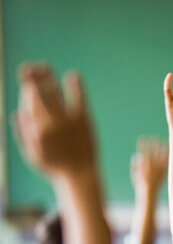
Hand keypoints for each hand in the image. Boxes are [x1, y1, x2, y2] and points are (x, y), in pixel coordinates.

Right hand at [13, 64, 95, 178]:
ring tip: (44, 67)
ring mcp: (69, 122)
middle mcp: (51, 123)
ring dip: (48, 77)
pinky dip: (76, 86)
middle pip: (40, 93)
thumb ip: (23, 134)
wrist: (80, 176)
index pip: (28, 101)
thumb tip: (18, 112)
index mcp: (37, 130)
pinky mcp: (84, 122)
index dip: (27, 88)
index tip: (27, 82)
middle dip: (33, 76)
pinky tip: (73, 75)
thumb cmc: (55, 168)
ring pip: (55, 93)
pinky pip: (79, 100)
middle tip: (32, 67)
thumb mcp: (32, 155)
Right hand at [131, 137, 167, 196]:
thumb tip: (137, 156)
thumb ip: (135, 165)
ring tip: (165, 141)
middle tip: (156, 137)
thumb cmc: (140, 185)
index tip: (143, 137)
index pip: (143, 151)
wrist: (149, 193)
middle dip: (154, 144)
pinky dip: (168, 156)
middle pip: (153, 152)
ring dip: (163, 148)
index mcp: (144, 165)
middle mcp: (152, 165)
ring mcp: (159, 169)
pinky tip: (169, 152)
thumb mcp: (134, 174)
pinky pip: (166, 162)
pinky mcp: (164, 172)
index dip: (143, 144)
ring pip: (161, 155)